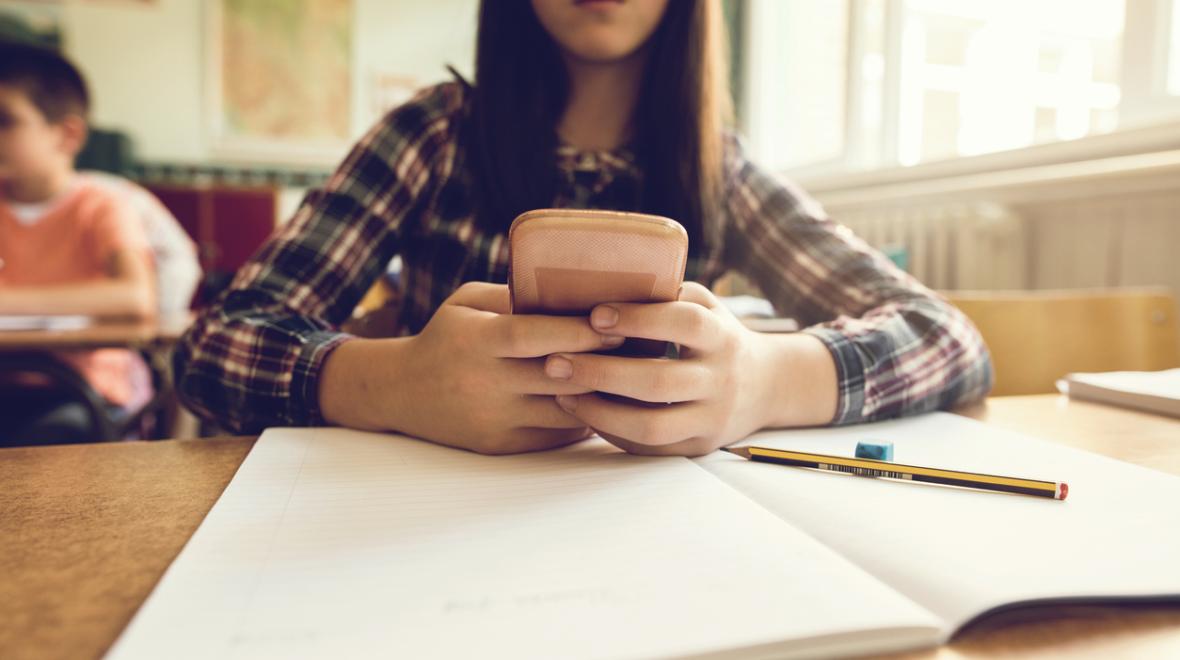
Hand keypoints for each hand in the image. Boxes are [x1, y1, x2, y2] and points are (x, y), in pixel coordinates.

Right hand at [386, 282, 623, 453]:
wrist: (401, 392)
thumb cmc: (446, 337)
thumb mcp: (467, 302)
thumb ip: (513, 295)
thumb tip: (575, 286)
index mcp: (475, 340)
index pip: (532, 335)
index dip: (576, 330)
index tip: (615, 323)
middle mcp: (483, 382)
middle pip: (556, 375)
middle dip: (603, 363)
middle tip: (643, 348)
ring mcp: (492, 419)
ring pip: (564, 411)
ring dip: (602, 396)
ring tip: (634, 377)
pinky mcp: (500, 445)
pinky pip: (555, 435)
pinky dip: (585, 419)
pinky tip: (607, 402)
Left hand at [543, 282, 779, 456]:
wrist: (769, 386)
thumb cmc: (718, 336)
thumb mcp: (706, 306)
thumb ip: (668, 293)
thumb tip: (604, 276)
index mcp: (722, 336)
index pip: (684, 324)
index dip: (639, 319)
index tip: (594, 315)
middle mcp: (721, 379)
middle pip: (658, 381)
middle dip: (601, 372)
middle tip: (555, 362)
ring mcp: (711, 418)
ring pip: (651, 425)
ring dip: (599, 410)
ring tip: (561, 393)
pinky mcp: (698, 446)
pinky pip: (649, 447)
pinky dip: (612, 431)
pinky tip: (584, 412)